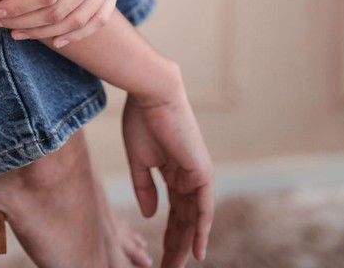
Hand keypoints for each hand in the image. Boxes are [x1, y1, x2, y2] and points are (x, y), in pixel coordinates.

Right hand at [122, 67, 214, 266]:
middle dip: (175, 244)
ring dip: (185, 243)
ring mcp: (196, 173)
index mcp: (173, 169)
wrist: (152, 94)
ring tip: (176, 266)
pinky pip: (204, 208)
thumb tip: (151, 215)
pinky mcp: (202, 172)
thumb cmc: (141, 118)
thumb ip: (144, 187)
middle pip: (183, 218)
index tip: (159, 257)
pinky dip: (201, 230)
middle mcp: (187, 174)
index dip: (166, 233)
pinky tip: (196, 252)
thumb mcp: (139, 159)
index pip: (172, 210)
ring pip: (193, 218)